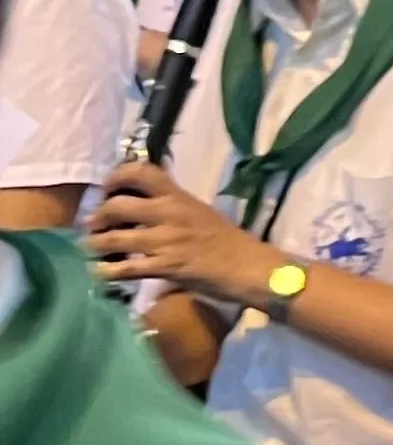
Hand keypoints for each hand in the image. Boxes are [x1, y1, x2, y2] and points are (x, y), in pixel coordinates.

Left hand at [86, 163, 274, 302]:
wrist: (249, 267)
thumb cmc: (227, 240)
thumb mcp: (198, 212)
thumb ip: (171, 207)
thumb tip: (139, 206)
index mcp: (179, 196)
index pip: (142, 172)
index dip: (116, 176)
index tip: (107, 188)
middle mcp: (169, 214)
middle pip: (117, 206)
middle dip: (97, 216)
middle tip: (93, 225)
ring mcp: (164, 241)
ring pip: (113, 239)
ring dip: (94, 245)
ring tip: (90, 249)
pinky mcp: (164, 267)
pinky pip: (123, 269)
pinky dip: (105, 272)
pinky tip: (99, 273)